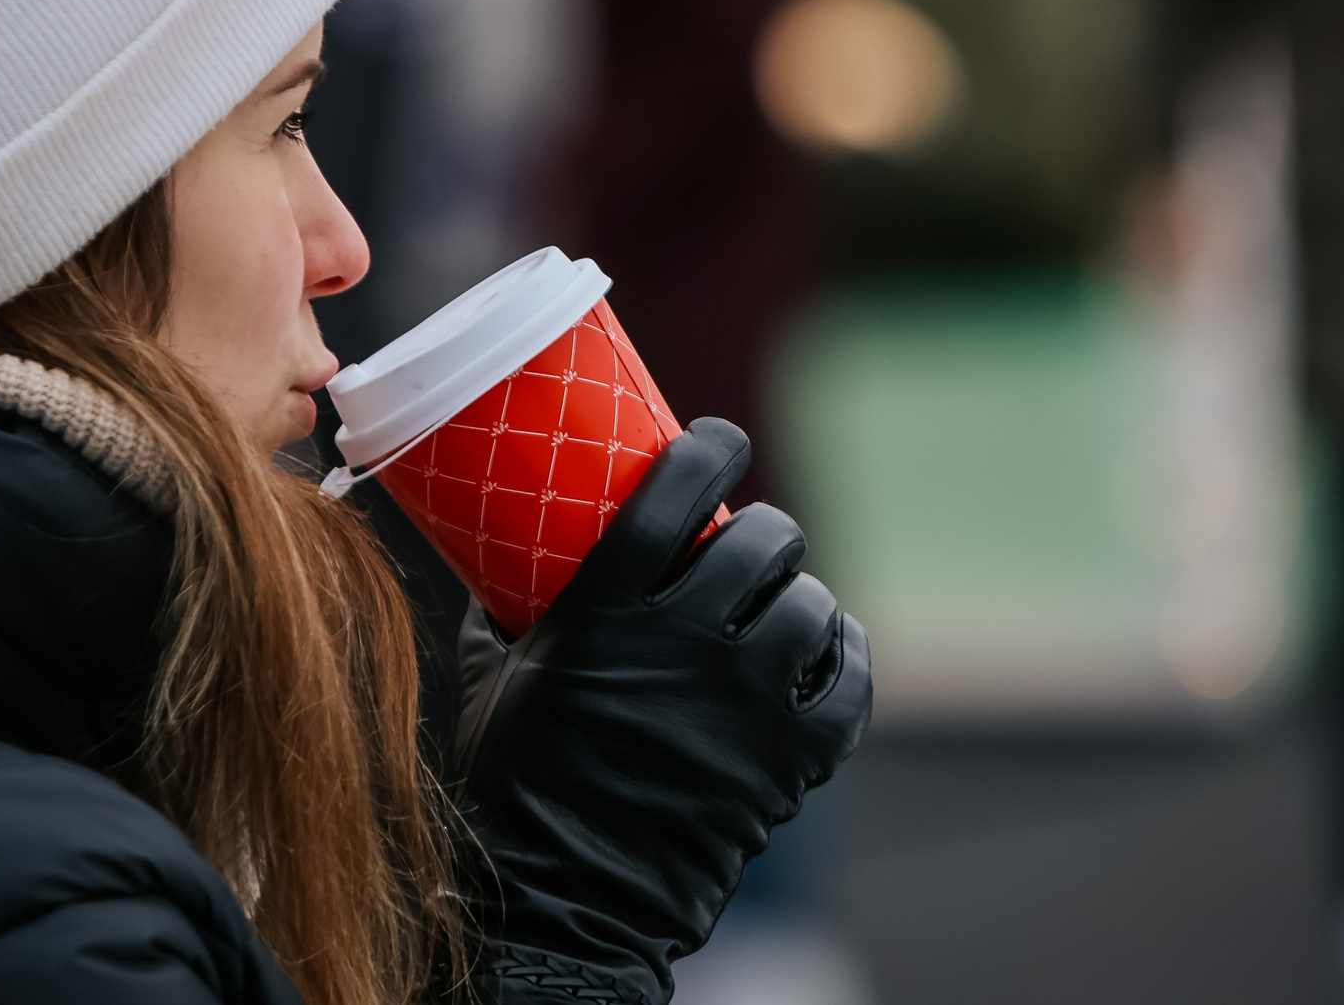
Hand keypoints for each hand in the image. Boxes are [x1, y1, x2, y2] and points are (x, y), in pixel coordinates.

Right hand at [453, 419, 869, 1002]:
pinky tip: (832, 650)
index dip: (711, 451)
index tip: (718, 444)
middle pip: (762, 542)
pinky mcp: (786, 759)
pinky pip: (850, 684)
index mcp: (608, 610)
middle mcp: (686, 641)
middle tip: (750, 544)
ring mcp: (744, 701)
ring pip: (811, 605)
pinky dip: (846, 658)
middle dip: (765, 532)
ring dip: (802, 595)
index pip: (677, 492)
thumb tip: (503, 560)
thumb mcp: (494, 677)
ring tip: (786, 603)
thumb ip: (506, 613)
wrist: (562, 898)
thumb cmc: (515, 783)